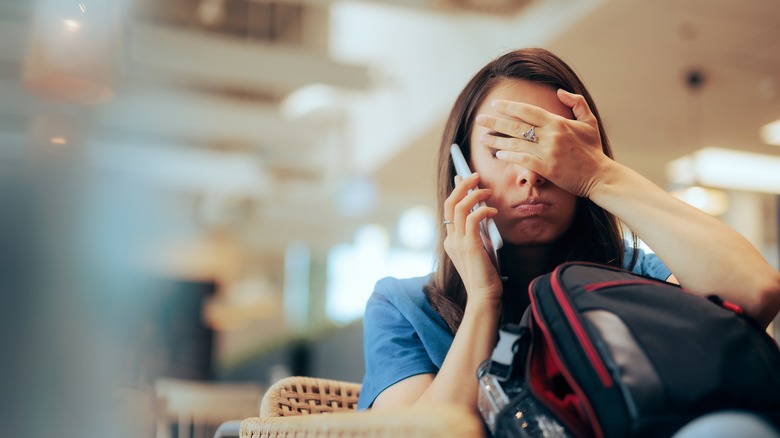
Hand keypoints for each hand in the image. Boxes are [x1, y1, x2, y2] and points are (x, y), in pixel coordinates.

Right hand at [442, 172, 502, 303]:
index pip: (448, 209)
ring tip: (487, 190)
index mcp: (451, 240)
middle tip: (475, 175)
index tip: (463, 178)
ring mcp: (458, 242)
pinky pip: (473, 218)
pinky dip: (483, 210)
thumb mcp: (480, 249)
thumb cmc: (485, 275)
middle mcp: (450, 239)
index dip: (456, 191)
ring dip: (474, 194)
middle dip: (462, 186)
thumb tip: (484, 212)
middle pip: (450, 203)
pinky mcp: (469, 246)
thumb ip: (478, 232)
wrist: (484, 297)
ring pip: (459, 207)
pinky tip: (493, 212)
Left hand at [476, 89, 610, 198]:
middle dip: (495, 122)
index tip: (494, 105)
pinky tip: (499, 154)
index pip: (528, 111)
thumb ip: (576, 103)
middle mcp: (551, 135)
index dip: (509, 107)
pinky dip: (509, 156)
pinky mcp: (546, 169)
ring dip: (497, 140)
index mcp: (558, 122)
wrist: (600, 176)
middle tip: (480, 119)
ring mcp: (548, 152)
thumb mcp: (589, 121)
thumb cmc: (593, 150)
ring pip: (516, 144)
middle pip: (516, 126)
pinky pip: (522, 160)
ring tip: (482, 138)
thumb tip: (559, 91)